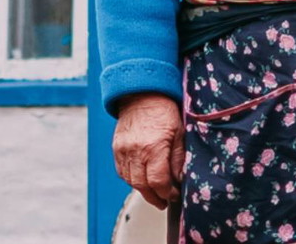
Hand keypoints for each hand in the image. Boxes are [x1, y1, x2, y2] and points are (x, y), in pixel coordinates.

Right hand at [112, 92, 185, 209]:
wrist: (142, 94)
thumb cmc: (163, 110)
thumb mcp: (179, 132)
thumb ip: (178, 158)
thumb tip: (179, 179)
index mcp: (154, 147)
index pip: (158, 182)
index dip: (167, 193)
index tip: (174, 194)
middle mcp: (135, 151)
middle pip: (142, 186)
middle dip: (155, 197)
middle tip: (164, 200)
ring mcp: (123, 150)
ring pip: (130, 181)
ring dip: (143, 190)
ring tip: (154, 191)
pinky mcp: (116, 148)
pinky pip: (122, 172)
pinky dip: (131, 179)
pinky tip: (141, 179)